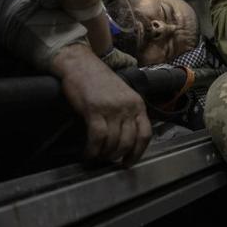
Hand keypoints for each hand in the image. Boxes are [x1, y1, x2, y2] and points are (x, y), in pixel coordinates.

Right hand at [52, 44, 151, 166]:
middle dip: (117, 155)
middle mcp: (128, 106)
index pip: (145, 134)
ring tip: (97, 156)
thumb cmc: (98, 80)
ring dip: (104, 154)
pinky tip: (88, 153)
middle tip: (108, 159)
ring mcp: (112, 108)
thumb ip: (127, 114)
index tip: (128, 162)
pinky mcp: (95, 109)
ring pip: (113, 142)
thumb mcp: (122, 95)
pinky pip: (97, 137)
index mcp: (137, 103)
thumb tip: (125, 141)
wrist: (80, 63)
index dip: (137, 152)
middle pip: (128, 141)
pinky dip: (92, 150)